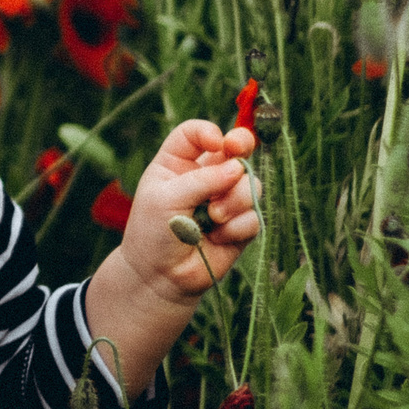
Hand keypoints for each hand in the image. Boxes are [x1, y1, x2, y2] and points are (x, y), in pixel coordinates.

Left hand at [121, 119, 260, 302]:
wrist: (161, 276)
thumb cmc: (153, 232)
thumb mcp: (166, 199)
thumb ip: (201, 181)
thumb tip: (237, 167)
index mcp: (178, 163)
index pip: (196, 133)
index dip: (209, 132)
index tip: (216, 143)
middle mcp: (204, 175)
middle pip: (235, 148)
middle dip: (241, 145)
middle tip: (238, 150)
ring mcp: (225, 198)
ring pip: (249, 183)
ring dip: (235, 199)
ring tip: (214, 217)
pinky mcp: (240, 224)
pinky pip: (254, 216)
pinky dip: (237, 227)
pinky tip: (218, 238)